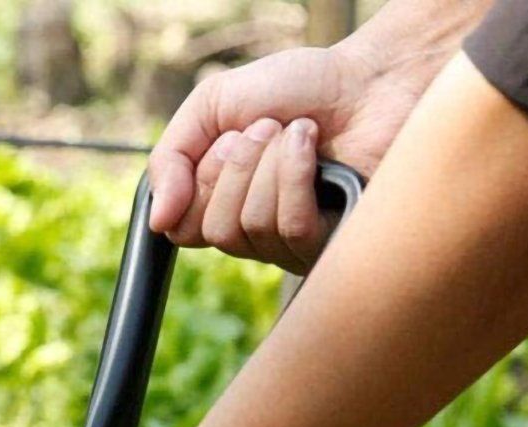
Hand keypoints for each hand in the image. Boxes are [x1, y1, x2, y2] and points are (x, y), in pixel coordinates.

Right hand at [147, 41, 425, 269]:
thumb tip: (157, 222)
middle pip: (214, 231)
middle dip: (237, 166)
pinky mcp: (330, 248)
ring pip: (251, 228)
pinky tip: (314, 147)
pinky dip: (296, 174)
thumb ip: (170, 159)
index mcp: (222, 208)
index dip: (201, 180)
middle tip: (266, 128)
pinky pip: (291, 228)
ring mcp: (291, 247)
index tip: (229, 137)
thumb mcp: (213, 106)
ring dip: (272, 163)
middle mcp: (254, 237)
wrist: (370, 78)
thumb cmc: (299, 89)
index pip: (183, 229)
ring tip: (298, 132)